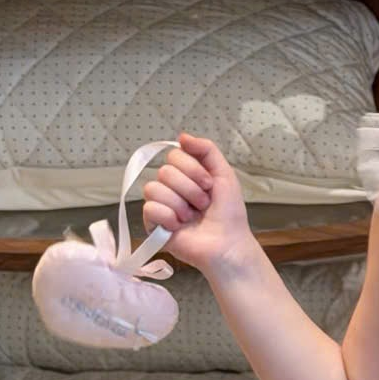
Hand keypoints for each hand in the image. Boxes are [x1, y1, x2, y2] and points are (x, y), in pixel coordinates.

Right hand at [142, 133, 253, 274]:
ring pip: (153, 188)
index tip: (209, 185)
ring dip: (180, 204)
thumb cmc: (229, 213)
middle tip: (203, 205)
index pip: (174, 155)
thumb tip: (181, 136)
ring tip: (192, 218)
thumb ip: (206, 151)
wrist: (228, 243)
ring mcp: (160, 205)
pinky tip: (179, 227)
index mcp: (185, 174)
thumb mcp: (224, 174)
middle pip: (165, 171)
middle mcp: (170, 187)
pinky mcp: (153, 225)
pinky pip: (149, 209)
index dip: (193, 169)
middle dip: (190, 189)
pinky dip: (168, 217)